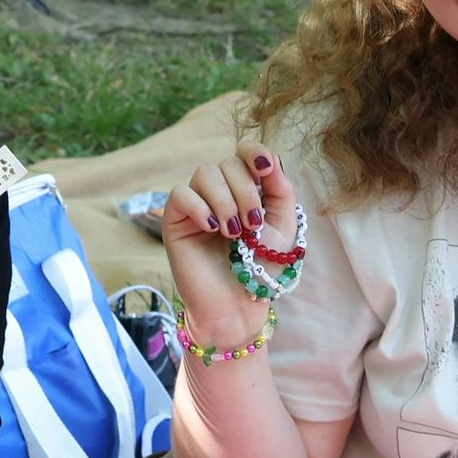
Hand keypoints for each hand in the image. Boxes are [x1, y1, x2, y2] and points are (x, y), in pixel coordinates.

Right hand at [159, 143, 296, 346]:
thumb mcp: (282, 226)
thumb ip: (280, 190)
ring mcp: (196, 204)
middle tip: (253, 226)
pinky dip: (200, 207)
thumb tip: (271, 158)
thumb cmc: (260, 268)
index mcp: (246, 188)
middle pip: (227, 163)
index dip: (255, 153)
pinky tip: (212, 229)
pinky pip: (181, 194)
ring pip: (205, 173)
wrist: (237, 304)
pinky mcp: (175, 220)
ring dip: (225, 200)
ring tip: (234, 233)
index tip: (266, 170)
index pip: (245, 152)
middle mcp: (220, 191)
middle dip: (245, 191)